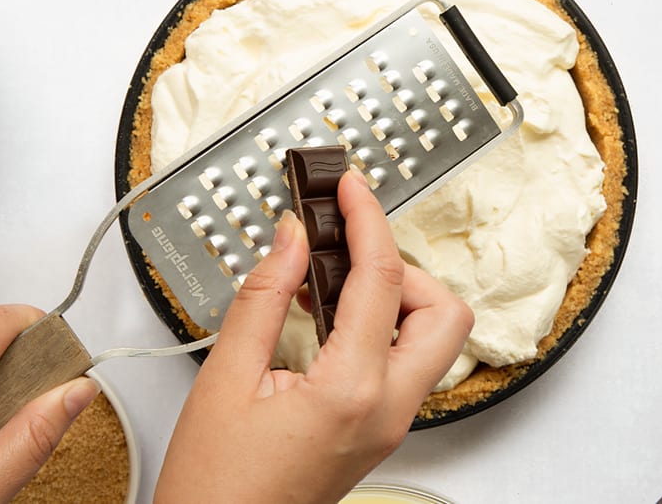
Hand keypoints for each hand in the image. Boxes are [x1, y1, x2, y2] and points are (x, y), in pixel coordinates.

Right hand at [156, 170, 473, 502]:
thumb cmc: (216, 483)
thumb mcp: (226, 377)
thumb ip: (264, 296)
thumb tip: (291, 236)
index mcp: (352, 390)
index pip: (383, 279)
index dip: (367, 219)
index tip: (351, 188)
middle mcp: (388, 408)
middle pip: (445, 311)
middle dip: (404, 267)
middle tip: (347, 251)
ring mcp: (390, 422)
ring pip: (434, 337)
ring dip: (396, 297)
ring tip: (328, 284)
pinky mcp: (380, 428)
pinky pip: (405, 361)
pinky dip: (382, 326)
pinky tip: (328, 319)